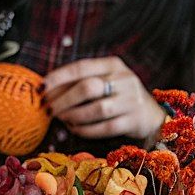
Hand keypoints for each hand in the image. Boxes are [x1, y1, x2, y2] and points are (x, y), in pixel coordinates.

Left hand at [42, 57, 165, 141]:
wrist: (152, 115)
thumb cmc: (120, 96)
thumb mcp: (107, 80)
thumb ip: (83, 80)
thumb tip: (47, 88)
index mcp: (114, 65)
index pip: (82, 67)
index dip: (59, 77)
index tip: (41, 87)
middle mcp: (125, 80)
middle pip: (88, 88)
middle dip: (63, 99)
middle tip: (49, 108)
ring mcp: (132, 101)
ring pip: (97, 109)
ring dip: (74, 116)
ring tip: (62, 119)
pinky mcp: (134, 121)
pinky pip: (105, 127)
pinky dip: (86, 130)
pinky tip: (75, 129)